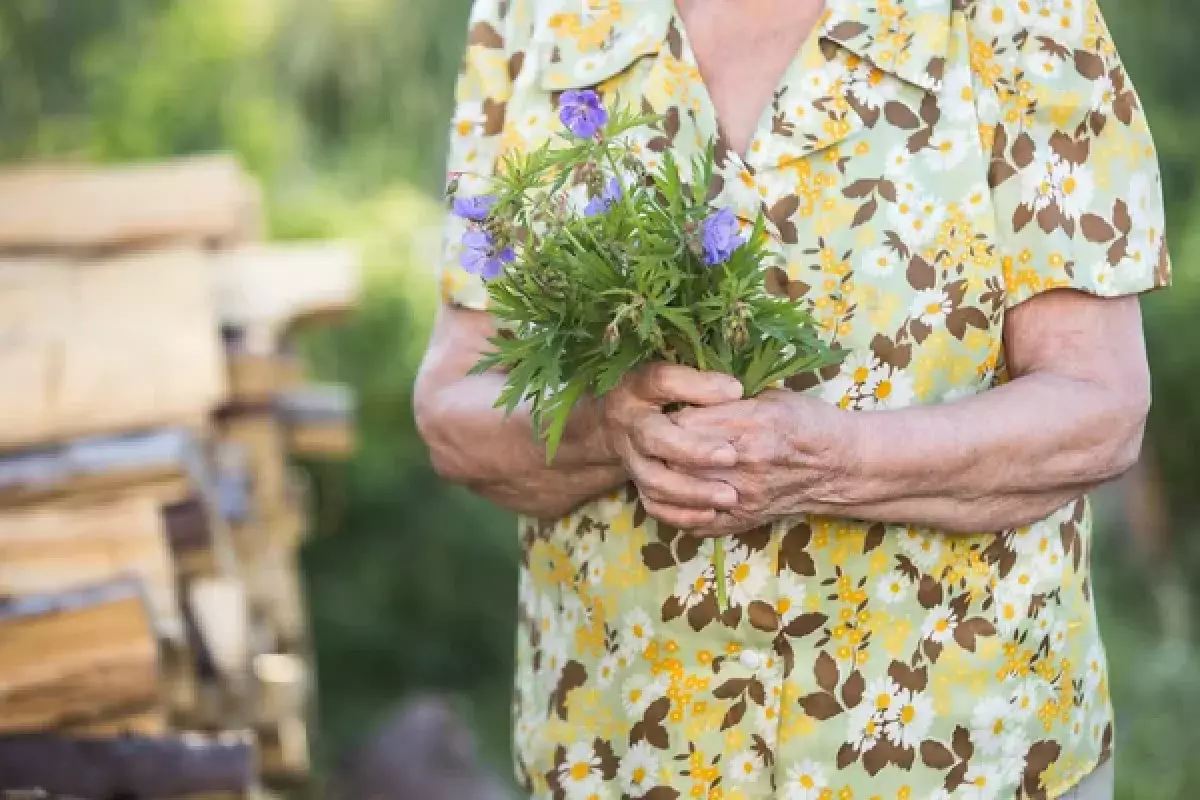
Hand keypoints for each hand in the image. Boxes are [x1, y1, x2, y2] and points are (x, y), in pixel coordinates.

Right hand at [600, 363, 745, 528]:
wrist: (615, 425)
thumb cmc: (658, 395)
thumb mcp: (672, 377)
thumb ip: (701, 380)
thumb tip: (736, 390)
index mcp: (639, 388)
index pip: (661, 381)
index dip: (696, 386)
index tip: (735, 391)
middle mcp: (629, 423)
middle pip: (653, 438)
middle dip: (692, 450)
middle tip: (731, 456)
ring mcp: (630, 458)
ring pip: (654, 480)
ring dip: (691, 491)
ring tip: (729, 496)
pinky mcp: (636, 485)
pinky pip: (654, 506)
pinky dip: (681, 513)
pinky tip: (711, 514)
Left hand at [670, 389, 853, 536]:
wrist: (843, 466)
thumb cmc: (809, 423)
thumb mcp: (772, 396)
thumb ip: (727, 399)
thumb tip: (684, 396)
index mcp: (752, 424)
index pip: (686, 424)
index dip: (668, 418)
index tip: (664, 412)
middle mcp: (746, 463)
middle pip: (677, 459)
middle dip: (660, 448)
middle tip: (655, 438)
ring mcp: (744, 496)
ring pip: (681, 491)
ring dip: (665, 477)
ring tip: (662, 462)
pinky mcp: (743, 519)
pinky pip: (695, 521)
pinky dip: (678, 509)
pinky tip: (674, 491)